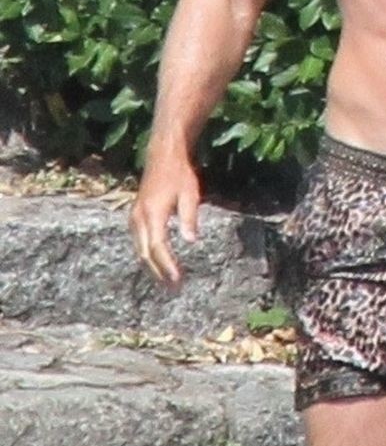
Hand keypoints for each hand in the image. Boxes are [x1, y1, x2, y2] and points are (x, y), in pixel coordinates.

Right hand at [130, 147, 200, 285]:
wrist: (163, 156)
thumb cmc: (180, 174)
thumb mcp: (190, 195)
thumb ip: (189, 218)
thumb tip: (191, 241)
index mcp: (153, 212)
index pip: (158, 246)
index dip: (167, 266)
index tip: (177, 280)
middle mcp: (139, 217)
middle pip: (146, 253)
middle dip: (159, 272)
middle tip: (174, 288)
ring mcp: (134, 216)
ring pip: (140, 249)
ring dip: (152, 266)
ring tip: (167, 282)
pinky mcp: (135, 216)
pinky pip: (139, 241)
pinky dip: (148, 255)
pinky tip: (158, 264)